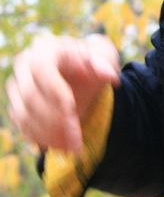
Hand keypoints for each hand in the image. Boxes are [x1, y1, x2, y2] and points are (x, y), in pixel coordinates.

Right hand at [6, 34, 119, 152]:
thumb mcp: (102, 57)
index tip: (70, 108)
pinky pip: (23, 127)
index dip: (53, 89)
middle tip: (76, 135)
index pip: (41, 68)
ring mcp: (18, 88)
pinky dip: (42, 140)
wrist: (81, 74)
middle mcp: (25, 66)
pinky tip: (63, 147)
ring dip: (49, 134)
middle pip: (29, 96)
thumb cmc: (91, 62)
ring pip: (24, 115)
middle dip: (54, 119)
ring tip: (73, 146)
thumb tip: (112, 77)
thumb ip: (105, 64)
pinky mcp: (18, 107)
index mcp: (44, 49)